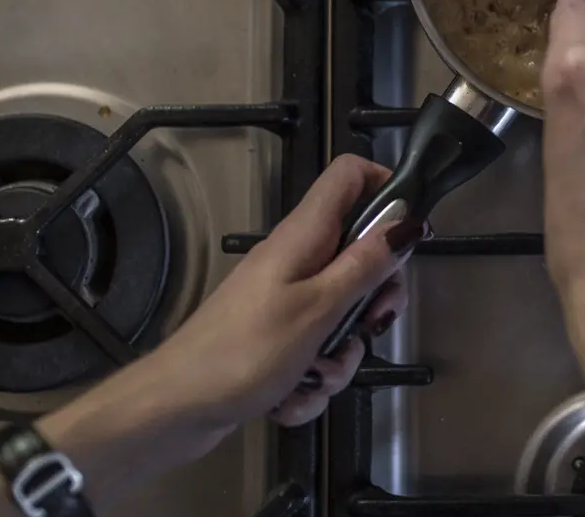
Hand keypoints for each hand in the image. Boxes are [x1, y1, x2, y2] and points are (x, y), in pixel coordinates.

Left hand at [98, 154, 422, 454]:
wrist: (175, 409)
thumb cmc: (246, 350)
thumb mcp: (319, 308)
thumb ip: (366, 265)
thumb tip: (409, 222)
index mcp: (304, 235)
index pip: (350, 175)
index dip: (385, 187)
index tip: (409, 232)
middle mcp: (296, 259)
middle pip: (359, 254)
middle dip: (374, 299)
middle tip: (371, 324)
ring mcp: (285, 301)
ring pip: (341, 315)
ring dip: (339, 355)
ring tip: (314, 377)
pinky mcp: (276, 340)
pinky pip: (315, 353)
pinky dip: (310, 380)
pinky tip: (289, 398)